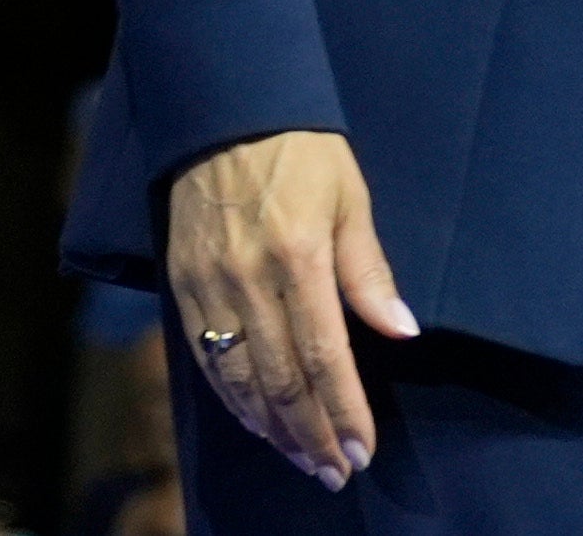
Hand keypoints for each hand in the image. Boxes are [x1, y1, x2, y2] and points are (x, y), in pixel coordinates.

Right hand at [166, 130, 417, 488]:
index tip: (363, 450)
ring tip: (302, 458)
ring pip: (239, 378)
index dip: (343, 410)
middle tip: (336, 471)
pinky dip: (232, 399)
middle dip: (311, 434)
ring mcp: (209, 285)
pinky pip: (205, 358)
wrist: (224, 110)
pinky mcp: (181, 284)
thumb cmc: (303, 151)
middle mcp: (249, 278)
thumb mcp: (351, 198)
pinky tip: (256, 422)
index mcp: (299, 256)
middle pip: (280, 379)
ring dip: (272, 428)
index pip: (324, 355)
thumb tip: (401, 331)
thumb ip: (369, 272)